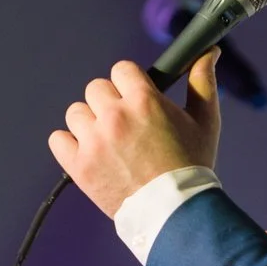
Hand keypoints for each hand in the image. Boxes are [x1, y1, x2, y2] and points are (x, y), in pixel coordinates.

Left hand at [49, 52, 220, 217]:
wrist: (175, 212)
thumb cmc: (192, 166)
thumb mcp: (205, 122)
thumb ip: (203, 83)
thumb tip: (208, 53)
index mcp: (144, 100)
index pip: (121, 70)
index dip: (129, 84)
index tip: (135, 100)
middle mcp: (115, 116)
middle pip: (96, 89)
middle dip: (110, 103)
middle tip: (126, 127)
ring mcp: (94, 141)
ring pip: (76, 113)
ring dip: (90, 124)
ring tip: (109, 143)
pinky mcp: (79, 166)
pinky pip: (58, 140)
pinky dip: (70, 145)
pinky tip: (90, 154)